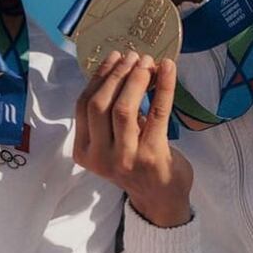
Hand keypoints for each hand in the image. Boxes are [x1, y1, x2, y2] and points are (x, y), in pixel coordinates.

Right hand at [74, 50, 192, 226]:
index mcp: (84, 151)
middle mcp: (100, 157)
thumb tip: (123, 64)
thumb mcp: (112, 140)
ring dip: (136, 79)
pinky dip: (164, 86)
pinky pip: (157, 113)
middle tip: (133, 56)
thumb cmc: (135, 161)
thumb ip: (109, 112)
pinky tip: (169, 68)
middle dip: (117, 75)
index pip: (84, 105)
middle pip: (100, 105)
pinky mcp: (152, 156)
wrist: (160, 196)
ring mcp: (124, 158)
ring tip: (147, 61)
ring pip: (123, 109)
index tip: (114, 57)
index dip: (99, 77)